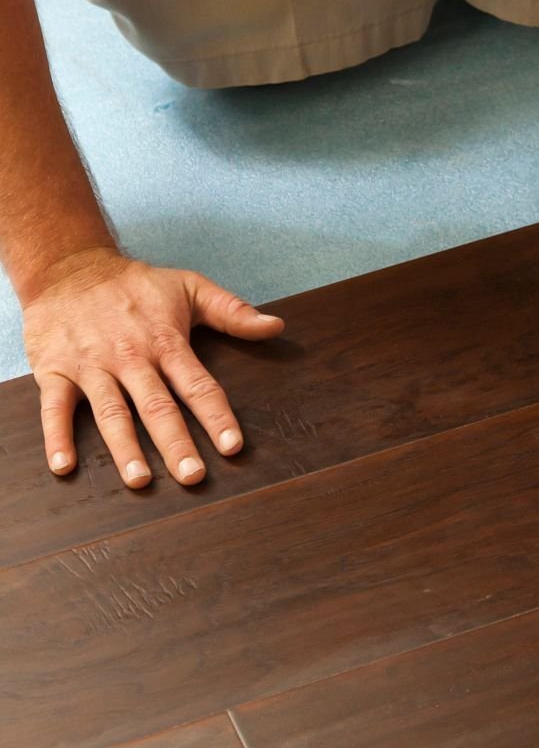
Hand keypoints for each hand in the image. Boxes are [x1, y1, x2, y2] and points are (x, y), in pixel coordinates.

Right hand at [21, 247, 284, 487]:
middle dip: (175, 443)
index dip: (217, 417)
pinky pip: (53, 407)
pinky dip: (56, 437)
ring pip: (110, 411)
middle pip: (157, 406)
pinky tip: (64, 467)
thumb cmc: (136, 285)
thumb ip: (233, 311)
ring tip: (139, 481)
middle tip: (192, 476)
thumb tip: (276, 326)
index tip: (233, 447)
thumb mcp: (189, 287)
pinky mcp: (54, 369)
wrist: (67, 267)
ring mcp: (91, 365)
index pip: (198, 385)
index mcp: (166, 342)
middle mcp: (130, 357)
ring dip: (124, 447)